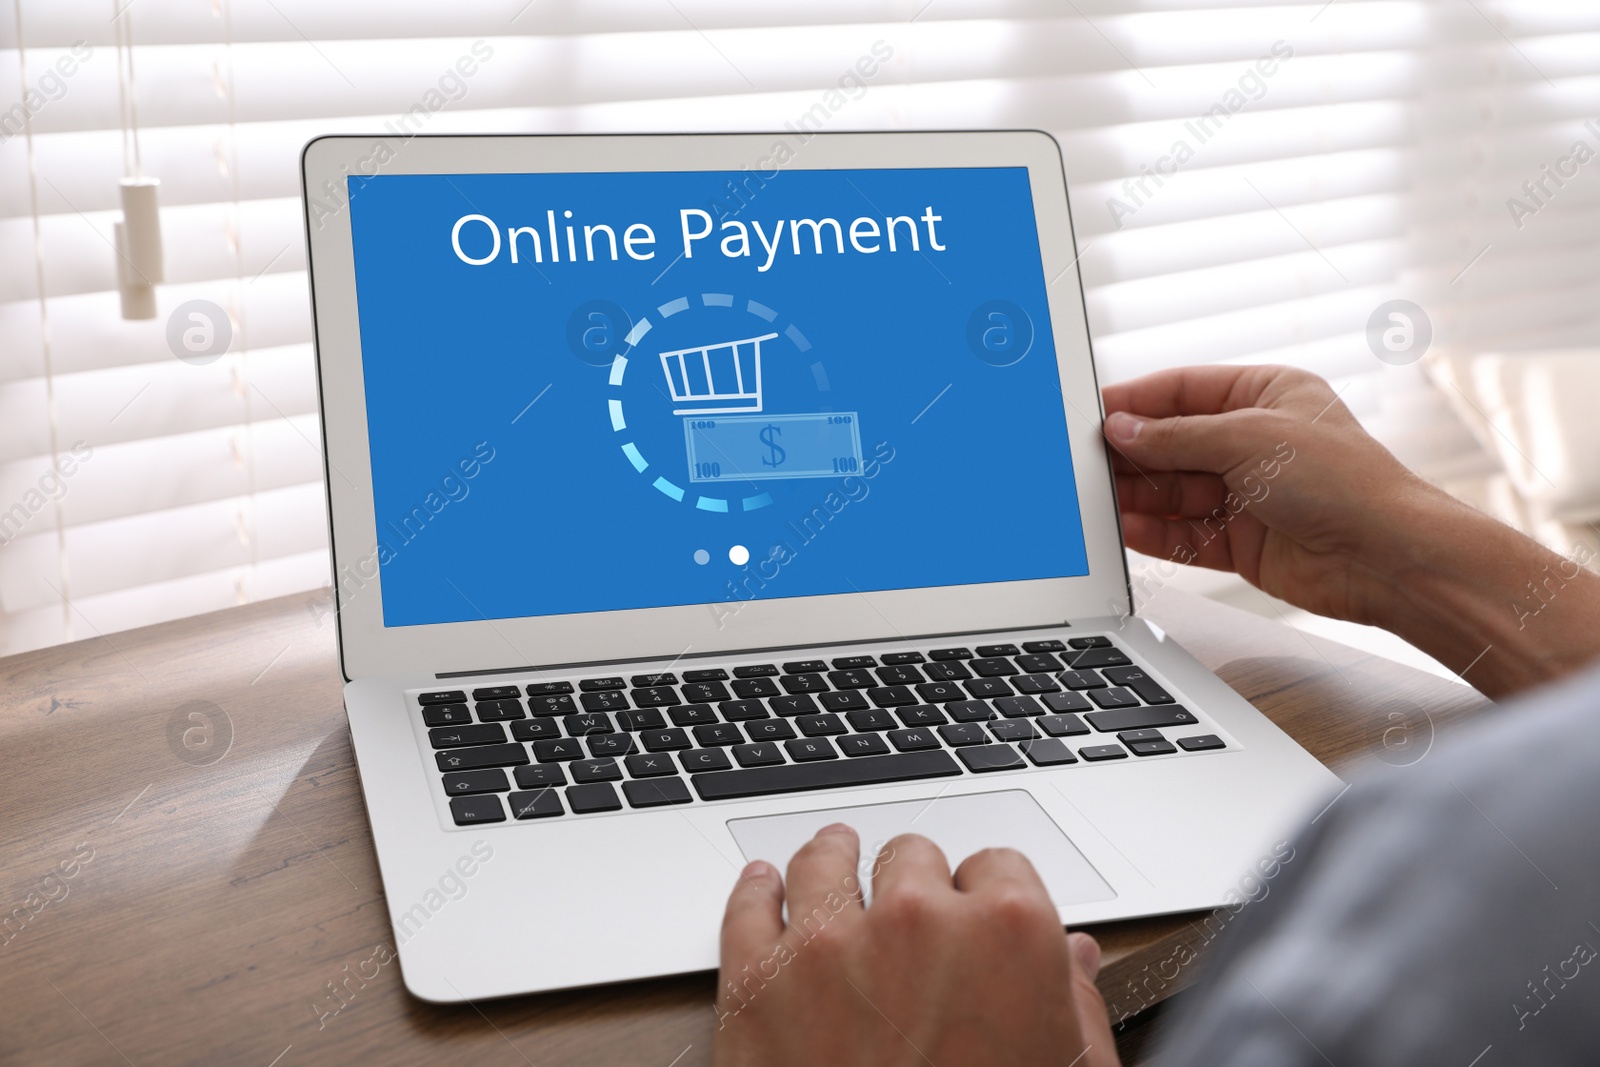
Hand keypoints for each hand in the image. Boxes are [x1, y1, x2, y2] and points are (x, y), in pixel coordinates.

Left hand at [712, 825, 1118, 1066]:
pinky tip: (762, 883)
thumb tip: (1073, 958)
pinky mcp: (756, 982)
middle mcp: (916, 921)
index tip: (973, 905)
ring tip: (831, 858)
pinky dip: (754, 889)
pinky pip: (747, 906)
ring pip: (823, 861)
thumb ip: (1072, 1006)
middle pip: (911, 856)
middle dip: (911, 882)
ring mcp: (828, 947)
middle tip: (907, 912)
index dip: (986, 891)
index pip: (997, 864)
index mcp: (1009, 934)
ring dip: (830, 859)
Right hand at [1103, 364, 1421, 623]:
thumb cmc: (1345, 483)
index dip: (1136, 402)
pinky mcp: (1241, 541)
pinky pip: (1184, 532)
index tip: (1093, 413)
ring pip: (1173, 490)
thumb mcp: (1250, 439)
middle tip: (1083, 461)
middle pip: (1172, 443)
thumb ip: (1177, 436)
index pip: (1183, 391)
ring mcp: (1247, 493)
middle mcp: (1254, 442)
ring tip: (1094, 498)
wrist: (1387, 559)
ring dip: (1137, 495)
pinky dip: (1153, 531)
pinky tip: (1124, 527)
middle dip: (1131, 453)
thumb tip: (1123, 428)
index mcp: (1266, 395)